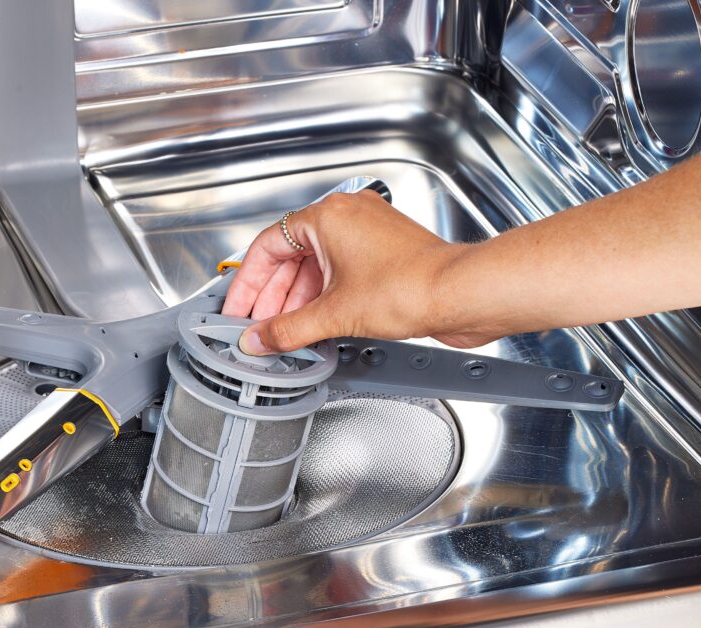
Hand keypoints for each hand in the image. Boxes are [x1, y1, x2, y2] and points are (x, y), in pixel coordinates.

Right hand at [221, 190, 480, 354]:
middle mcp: (348, 217)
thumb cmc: (413, 286)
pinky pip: (340, 273)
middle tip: (259, 326)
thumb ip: (287, 330)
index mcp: (329, 216)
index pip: (268, 246)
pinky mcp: (385, 255)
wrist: (462, 295)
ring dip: (298, 301)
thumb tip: (259, 339)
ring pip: (317, 267)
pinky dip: (323, 297)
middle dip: (273, 297)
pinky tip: (315, 324)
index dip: (248, 283)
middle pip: (291, 258)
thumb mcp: (335, 314)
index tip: (238, 308)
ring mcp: (368, 235)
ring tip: (285, 332)